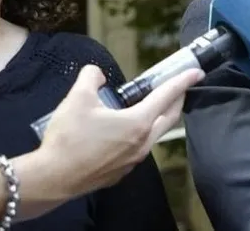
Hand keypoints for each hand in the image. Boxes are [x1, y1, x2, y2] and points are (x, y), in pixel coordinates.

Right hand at [36, 65, 203, 197]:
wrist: (54, 177)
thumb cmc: (69, 138)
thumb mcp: (78, 97)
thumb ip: (92, 77)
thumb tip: (97, 74)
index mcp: (137, 122)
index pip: (166, 96)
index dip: (182, 81)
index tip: (196, 72)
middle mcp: (142, 143)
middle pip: (168, 118)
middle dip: (177, 100)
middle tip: (178, 87)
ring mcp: (133, 160)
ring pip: (154, 134)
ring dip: (158, 117)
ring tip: (150, 105)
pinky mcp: (122, 171)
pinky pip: (139, 148)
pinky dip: (141, 133)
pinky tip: (124, 128)